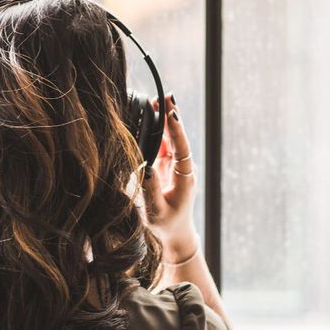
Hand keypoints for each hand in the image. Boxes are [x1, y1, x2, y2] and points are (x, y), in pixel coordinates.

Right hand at [142, 92, 197, 255]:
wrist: (175, 234)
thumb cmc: (166, 225)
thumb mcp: (157, 210)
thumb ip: (151, 189)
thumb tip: (144, 167)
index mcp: (185, 176)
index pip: (181, 148)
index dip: (176, 130)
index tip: (171, 114)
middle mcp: (183, 167)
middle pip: (178, 137)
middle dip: (172, 116)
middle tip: (166, 96)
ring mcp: (176, 165)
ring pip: (171, 138)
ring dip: (165, 119)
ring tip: (158, 100)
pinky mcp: (167, 165)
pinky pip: (163, 143)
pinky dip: (158, 129)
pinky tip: (152, 115)